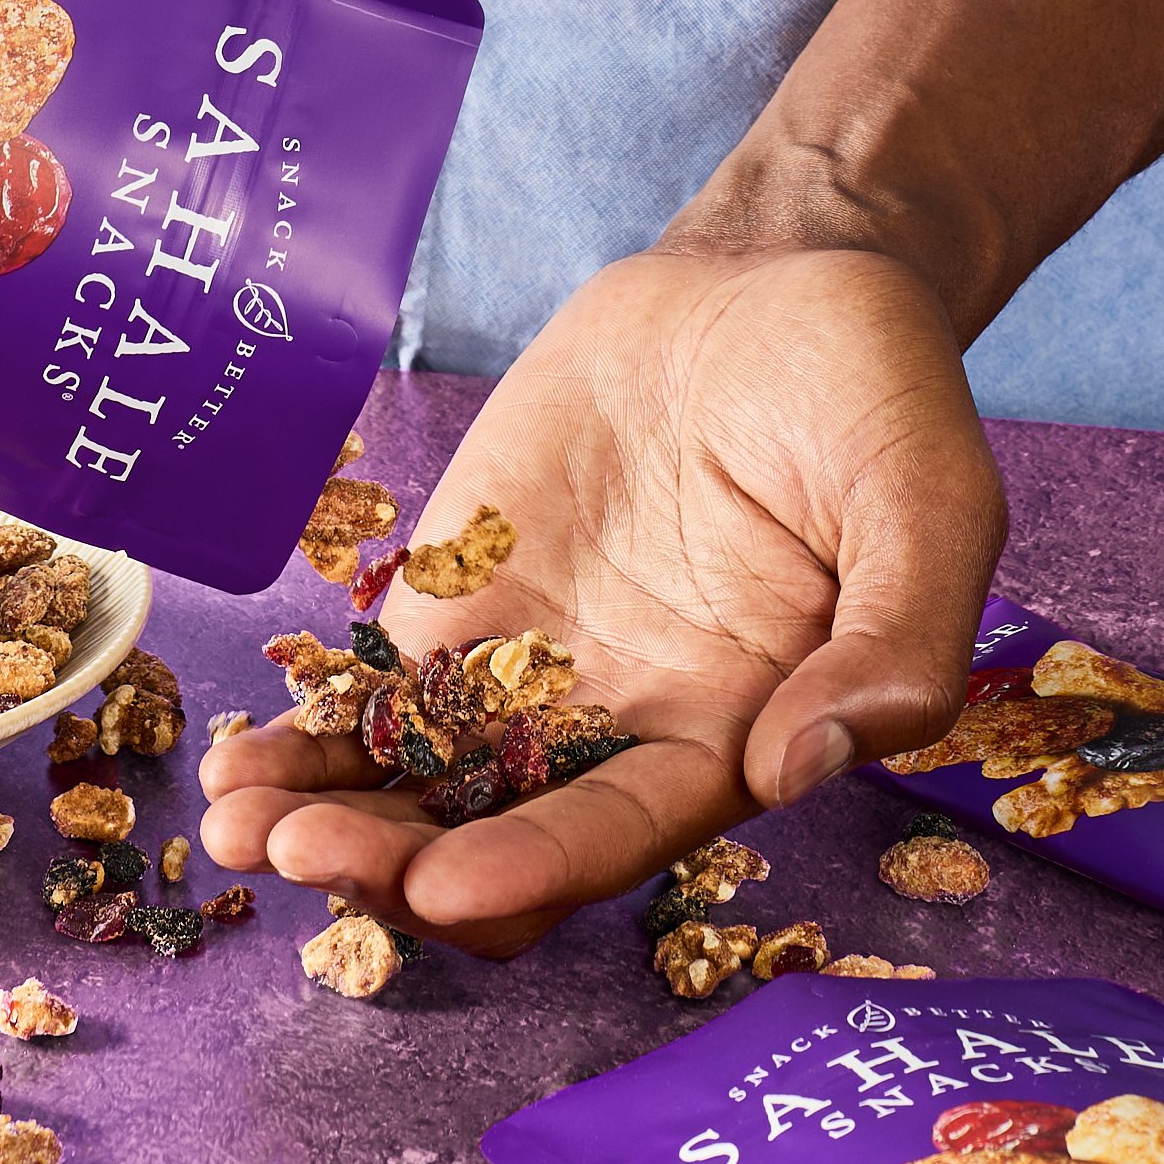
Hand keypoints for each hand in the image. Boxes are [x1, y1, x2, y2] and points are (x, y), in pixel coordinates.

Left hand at [199, 243, 1004, 955]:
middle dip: (396, 865)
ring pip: (420, 780)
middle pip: (493, 837)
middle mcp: (623, 725)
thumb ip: (895, 643)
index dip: (532, 872)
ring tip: (238, 822)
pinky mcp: (467, 591)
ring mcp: (534, 660)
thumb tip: (805, 768)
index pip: (618, 836)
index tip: (446, 887)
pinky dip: (318, 729)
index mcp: (733, 734)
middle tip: (303, 852)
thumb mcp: (926, 505)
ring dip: (333, 816)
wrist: (773, 277)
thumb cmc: (875, 395)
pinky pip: (381, 684)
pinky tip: (244, 757)